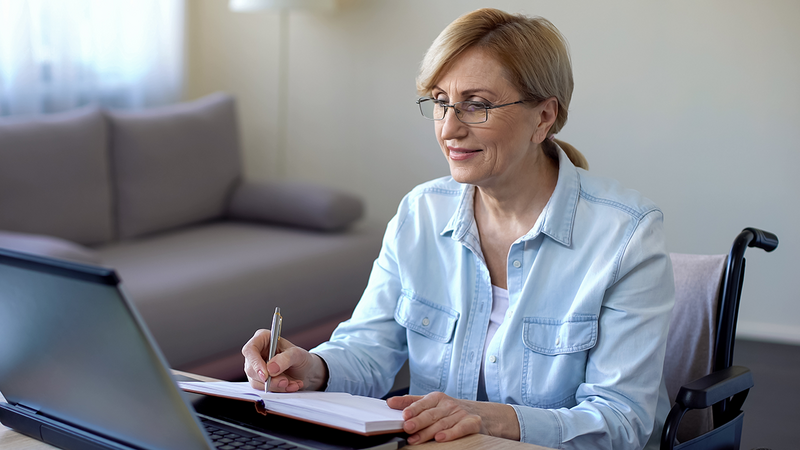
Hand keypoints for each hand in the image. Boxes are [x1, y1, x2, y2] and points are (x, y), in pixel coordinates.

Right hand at [241, 329, 327, 391]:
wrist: (306, 371)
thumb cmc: (300, 358)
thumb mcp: (297, 355)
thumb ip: (285, 359)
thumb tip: (270, 369)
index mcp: (263, 339)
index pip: (250, 350)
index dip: (255, 363)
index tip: (266, 375)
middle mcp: (256, 353)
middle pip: (251, 369)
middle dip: (269, 379)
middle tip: (285, 381)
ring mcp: (256, 367)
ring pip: (256, 382)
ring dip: (275, 385)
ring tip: (291, 383)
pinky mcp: (259, 380)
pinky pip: (263, 389)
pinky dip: (277, 389)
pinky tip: (290, 386)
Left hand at [386, 392, 518, 444]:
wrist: (482, 414)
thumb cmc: (451, 411)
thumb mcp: (432, 404)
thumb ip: (412, 402)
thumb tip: (390, 402)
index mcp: (437, 398)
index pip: (422, 402)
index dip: (412, 408)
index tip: (403, 414)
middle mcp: (448, 404)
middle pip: (430, 414)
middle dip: (417, 421)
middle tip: (406, 427)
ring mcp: (461, 413)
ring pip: (442, 423)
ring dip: (428, 432)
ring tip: (416, 438)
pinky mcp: (473, 422)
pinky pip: (461, 428)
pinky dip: (451, 433)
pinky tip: (440, 438)